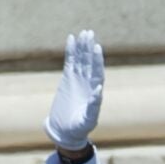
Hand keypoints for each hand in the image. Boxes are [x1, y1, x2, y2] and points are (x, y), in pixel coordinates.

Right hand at [44, 30, 104, 151]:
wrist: (66, 131)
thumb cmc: (79, 128)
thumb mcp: (87, 119)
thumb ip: (94, 106)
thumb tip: (99, 89)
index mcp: (94, 91)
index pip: (97, 71)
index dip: (97, 60)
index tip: (96, 47)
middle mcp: (88, 82)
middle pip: (90, 61)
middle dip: (89, 48)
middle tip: (89, 33)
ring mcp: (78, 79)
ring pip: (81, 59)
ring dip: (82, 46)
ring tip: (83, 32)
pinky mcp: (67, 79)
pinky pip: (70, 61)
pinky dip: (71, 50)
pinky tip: (71, 38)